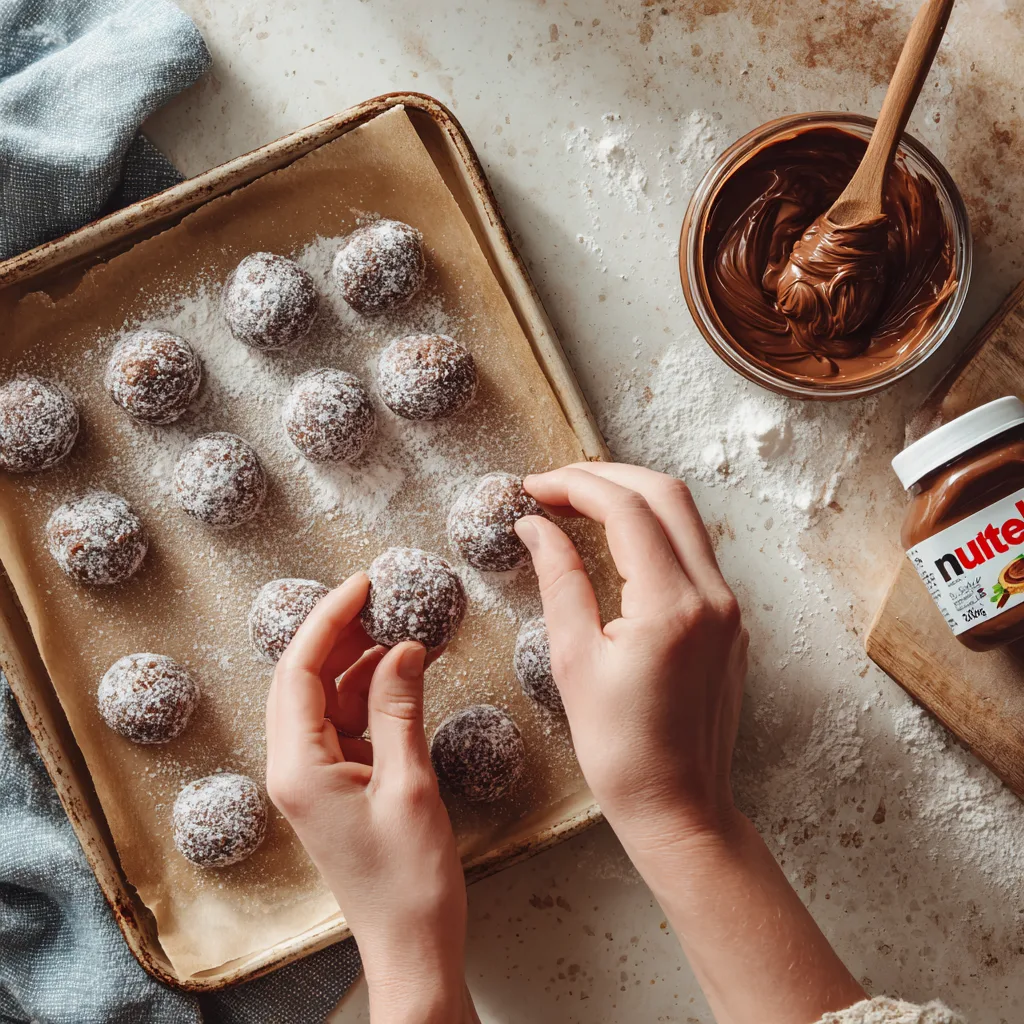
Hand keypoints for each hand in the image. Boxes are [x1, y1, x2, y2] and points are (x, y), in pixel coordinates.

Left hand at [265, 573, 477, 1023]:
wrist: (411, 945)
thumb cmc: (409, 880)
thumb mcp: (410, 784)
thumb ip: (400, 709)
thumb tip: (403, 648)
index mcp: (297, 768)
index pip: (298, 672)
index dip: (328, 620)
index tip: (361, 583)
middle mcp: (294, 768)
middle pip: (305, 680)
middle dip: (341, 634)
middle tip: (381, 598)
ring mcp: (314, 778)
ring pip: (328, 699)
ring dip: (361, 663)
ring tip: (402, 628)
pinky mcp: (337, 785)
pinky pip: (348, 723)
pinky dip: (373, 695)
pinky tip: (404, 673)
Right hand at [516, 462, 746, 848]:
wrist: (681, 808)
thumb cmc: (621, 751)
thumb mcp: (574, 662)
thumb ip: (559, 581)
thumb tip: (535, 526)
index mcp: (672, 606)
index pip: (625, 509)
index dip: (574, 485)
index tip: (532, 488)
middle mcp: (712, 596)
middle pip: (665, 494)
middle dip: (606, 476)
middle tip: (553, 486)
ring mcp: (728, 607)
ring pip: (684, 518)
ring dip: (631, 498)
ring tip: (576, 505)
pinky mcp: (729, 621)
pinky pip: (692, 551)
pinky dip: (651, 530)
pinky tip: (613, 542)